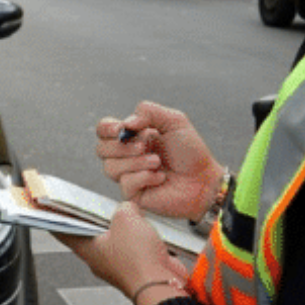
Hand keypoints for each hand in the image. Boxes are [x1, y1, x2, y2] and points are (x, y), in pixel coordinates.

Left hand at [55, 202, 189, 304]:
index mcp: (87, 249)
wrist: (162, 285)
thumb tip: (130, 209)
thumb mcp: (126, 218)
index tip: (50, 209)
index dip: (57, 218)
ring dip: (121, 228)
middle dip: (95, 218)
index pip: (64, 231)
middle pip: (91, 234)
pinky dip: (138, 239)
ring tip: (128, 214)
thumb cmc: (139, 260)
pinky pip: (133, 250)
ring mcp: (117, 266)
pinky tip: (146, 229)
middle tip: (95, 204)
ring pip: (115, 242)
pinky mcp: (136, 270)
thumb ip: (124, 207)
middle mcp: (99, 260)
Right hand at [95, 101, 225, 221]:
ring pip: (110, 167)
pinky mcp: (133, 193)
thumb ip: (149, 111)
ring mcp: (128, 175)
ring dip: (136, 162)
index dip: (107, 129)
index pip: (104, 130)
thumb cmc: (191, 153)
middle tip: (145, 146)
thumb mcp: (174, 121)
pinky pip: (125, 183)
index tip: (121, 130)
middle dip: (122, 147)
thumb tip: (126, 123)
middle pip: (101, 149)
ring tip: (157, 162)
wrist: (203, 180)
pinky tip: (160, 177)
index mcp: (133, 136)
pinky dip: (144, 177)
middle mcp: (127, 156)